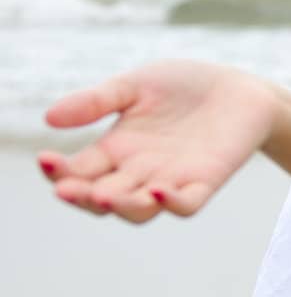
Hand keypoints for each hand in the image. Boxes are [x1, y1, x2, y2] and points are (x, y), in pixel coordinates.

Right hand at [36, 59, 278, 223]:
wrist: (239, 88)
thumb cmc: (185, 87)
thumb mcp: (134, 86)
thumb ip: (96, 101)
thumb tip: (48, 118)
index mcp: (116, 150)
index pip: (78, 172)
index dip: (59, 172)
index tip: (45, 159)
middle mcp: (139, 172)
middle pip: (102, 198)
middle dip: (82, 196)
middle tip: (65, 189)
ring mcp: (172, 179)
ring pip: (140, 210)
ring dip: (122, 207)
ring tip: (105, 196)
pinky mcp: (206, 181)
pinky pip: (187, 204)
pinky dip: (173, 202)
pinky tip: (159, 190)